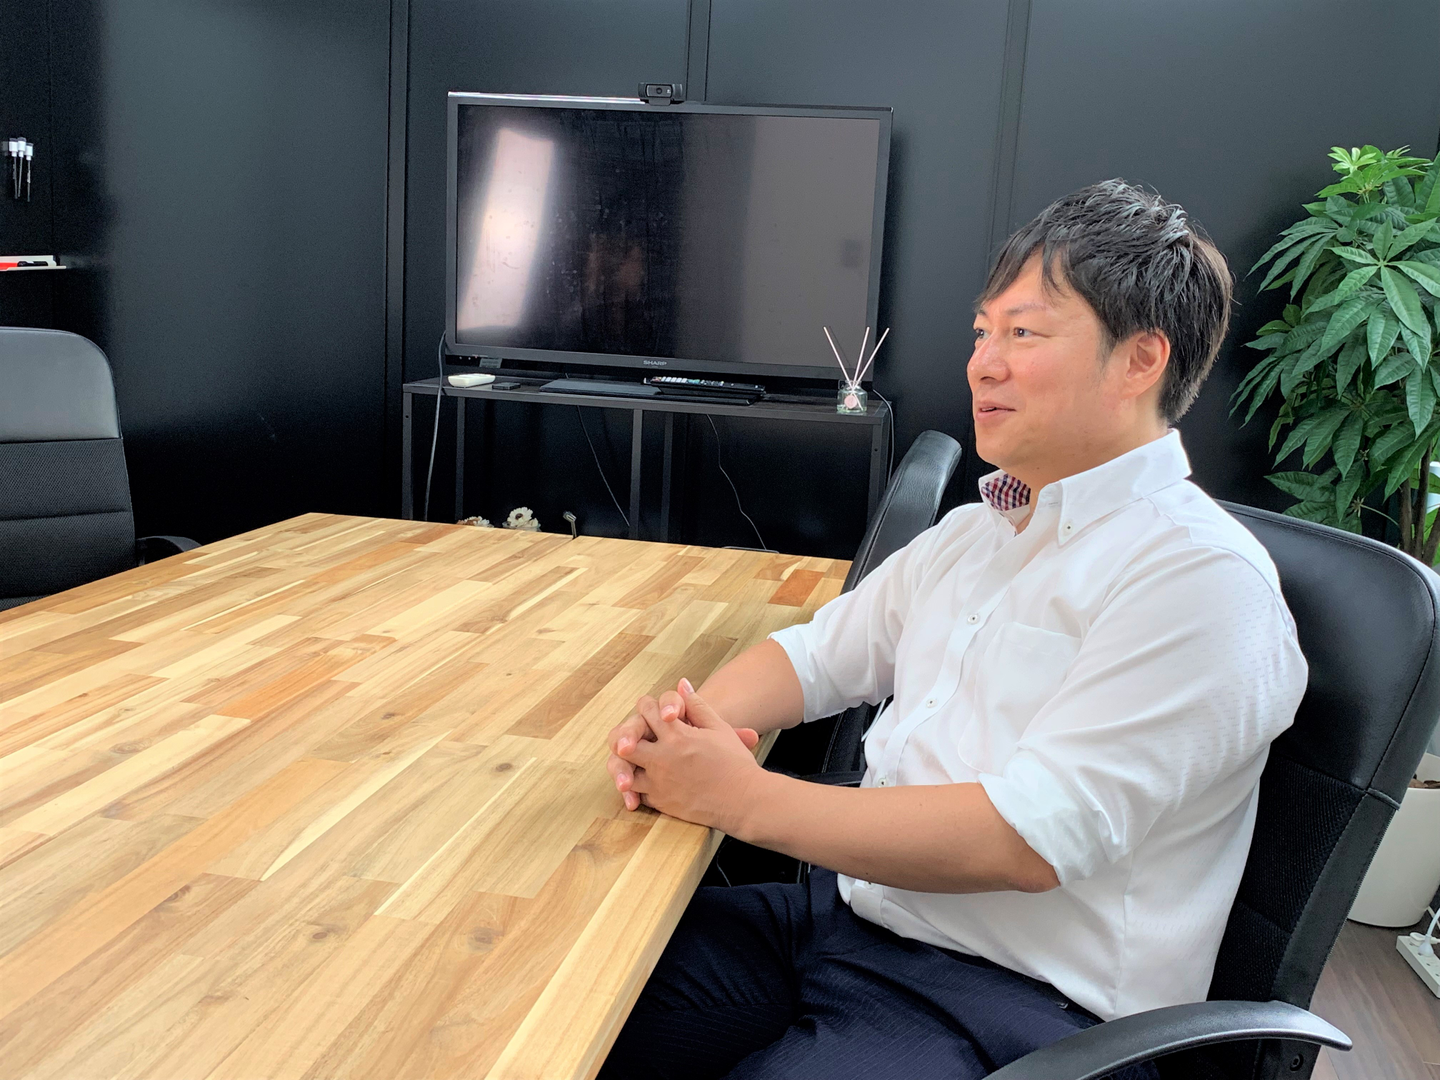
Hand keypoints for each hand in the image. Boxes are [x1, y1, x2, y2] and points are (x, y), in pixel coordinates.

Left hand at [614, 680, 764, 832]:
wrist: (744, 800)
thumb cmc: (735, 763)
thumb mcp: (719, 728)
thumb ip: (697, 705)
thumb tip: (682, 684)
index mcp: (677, 735)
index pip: (646, 710)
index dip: (648, 707)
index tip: (653, 711)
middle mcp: (662, 758)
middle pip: (626, 740)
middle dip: (629, 734)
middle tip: (637, 735)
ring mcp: (659, 782)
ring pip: (625, 770)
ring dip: (629, 763)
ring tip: (638, 760)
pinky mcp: (661, 803)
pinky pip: (638, 792)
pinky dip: (640, 786)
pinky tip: (650, 780)